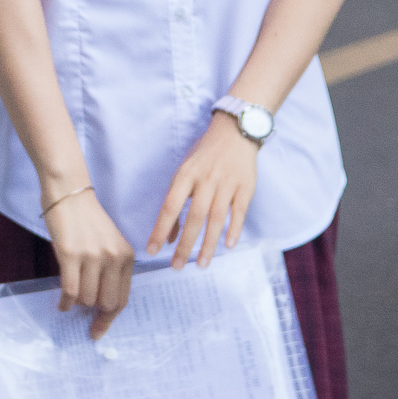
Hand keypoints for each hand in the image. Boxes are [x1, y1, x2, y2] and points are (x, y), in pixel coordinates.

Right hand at [44, 187, 134, 338]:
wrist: (68, 193)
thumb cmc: (86, 219)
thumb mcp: (108, 243)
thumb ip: (110, 269)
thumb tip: (99, 303)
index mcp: (126, 256)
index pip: (122, 297)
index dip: (111, 317)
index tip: (100, 329)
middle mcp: (113, 258)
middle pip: (108, 302)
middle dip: (97, 318)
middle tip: (87, 326)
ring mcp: (92, 256)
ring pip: (87, 298)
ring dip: (78, 304)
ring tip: (70, 300)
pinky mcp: (70, 254)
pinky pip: (70, 289)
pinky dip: (65, 302)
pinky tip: (61, 304)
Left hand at [146, 112, 260, 270]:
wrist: (234, 133)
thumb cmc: (204, 157)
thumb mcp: (184, 173)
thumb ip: (176, 202)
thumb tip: (169, 236)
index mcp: (184, 176)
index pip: (169, 207)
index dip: (160, 230)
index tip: (151, 250)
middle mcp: (204, 180)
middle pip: (193, 217)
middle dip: (184, 245)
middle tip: (176, 266)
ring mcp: (226, 184)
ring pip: (216, 219)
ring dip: (208, 244)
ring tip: (201, 264)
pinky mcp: (246, 187)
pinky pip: (239, 212)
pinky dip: (234, 230)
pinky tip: (227, 246)